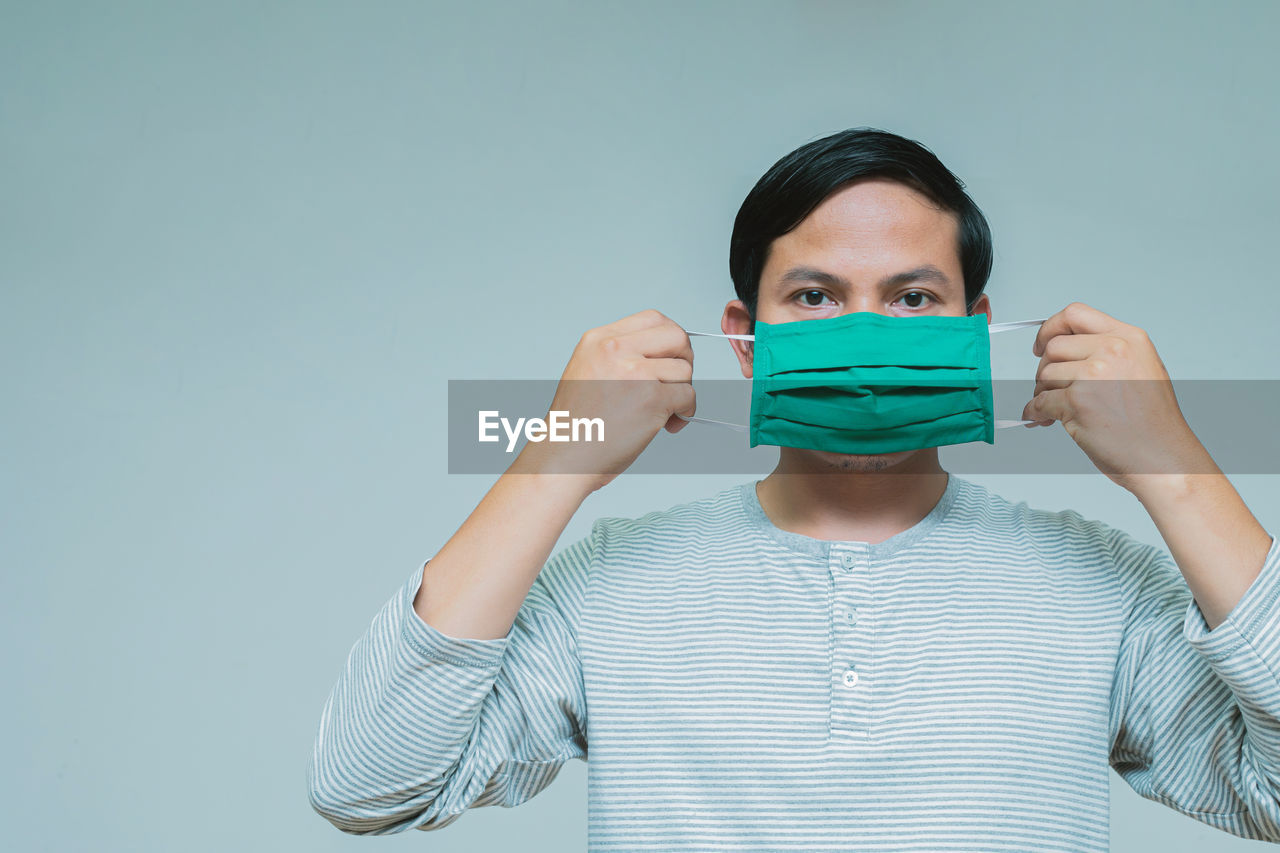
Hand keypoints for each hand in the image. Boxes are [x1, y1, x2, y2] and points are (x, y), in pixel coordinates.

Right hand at [512, 309, 695, 490]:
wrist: (565, 458)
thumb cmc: (579, 424)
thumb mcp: (589, 370)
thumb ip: (621, 355)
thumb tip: (666, 355)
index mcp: (599, 339)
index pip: (653, 319)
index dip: (670, 338)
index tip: (670, 359)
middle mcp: (615, 349)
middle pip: (676, 336)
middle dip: (685, 359)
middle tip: (677, 382)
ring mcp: (634, 372)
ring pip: (684, 369)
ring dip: (683, 392)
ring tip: (667, 412)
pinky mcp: (651, 399)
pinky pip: (688, 395)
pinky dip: (686, 411)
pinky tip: (670, 424)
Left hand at [1022, 302, 1212, 491]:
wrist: (1162, 457)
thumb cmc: (1151, 422)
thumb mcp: (1142, 368)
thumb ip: (1107, 351)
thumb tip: (1065, 347)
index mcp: (1129, 338)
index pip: (1075, 314)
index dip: (1050, 328)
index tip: (1041, 344)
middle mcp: (1113, 350)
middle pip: (1053, 346)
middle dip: (1045, 369)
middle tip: (1051, 388)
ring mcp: (1094, 375)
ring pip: (1045, 375)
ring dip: (1042, 393)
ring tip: (1055, 410)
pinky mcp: (1078, 402)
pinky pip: (1040, 402)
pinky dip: (1035, 412)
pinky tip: (1043, 419)